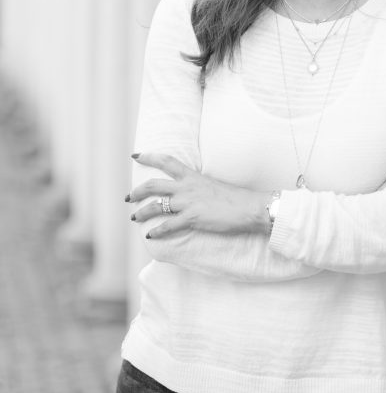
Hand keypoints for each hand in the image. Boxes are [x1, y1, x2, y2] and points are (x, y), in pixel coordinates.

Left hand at [127, 152, 267, 238]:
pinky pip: (167, 226)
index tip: (136, 156)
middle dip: (137, 191)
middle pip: (153, 185)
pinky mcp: (192, 218)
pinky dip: (157, 232)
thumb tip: (192, 193)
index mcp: (193, 176)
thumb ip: (198, 187)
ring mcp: (188, 203)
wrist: (249, 208)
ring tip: (134, 217)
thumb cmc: (236, 198)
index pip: (167, 161)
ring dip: (141, 213)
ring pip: (155, 207)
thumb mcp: (213, 185)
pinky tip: (151, 236)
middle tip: (129, 197)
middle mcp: (186, 187)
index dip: (149, 157)